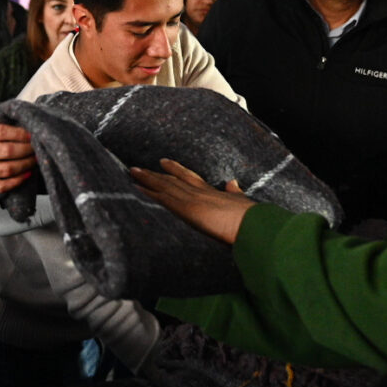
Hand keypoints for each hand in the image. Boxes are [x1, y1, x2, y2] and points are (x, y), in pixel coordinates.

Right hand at [0, 109, 34, 192]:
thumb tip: (17, 117)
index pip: (2, 132)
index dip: (21, 133)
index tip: (32, 132)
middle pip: (8, 152)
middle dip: (28, 149)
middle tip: (38, 146)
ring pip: (7, 170)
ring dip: (26, 165)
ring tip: (35, 160)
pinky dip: (16, 182)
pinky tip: (25, 175)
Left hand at [130, 158, 254, 243]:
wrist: (253, 223)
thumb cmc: (251, 218)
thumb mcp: (242, 201)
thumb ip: (235, 192)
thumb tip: (232, 182)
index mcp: (212, 192)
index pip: (189, 178)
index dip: (175, 170)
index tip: (164, 162)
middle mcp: (200, 192)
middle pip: (172, 179)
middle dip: (156, 173)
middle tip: (138, 167)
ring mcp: (193, 198)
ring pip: (165, 185)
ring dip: (147, 179)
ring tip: (132, 172)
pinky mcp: (187, 208)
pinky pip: (163, 198)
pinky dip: (149, 193)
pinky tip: (137, 188)